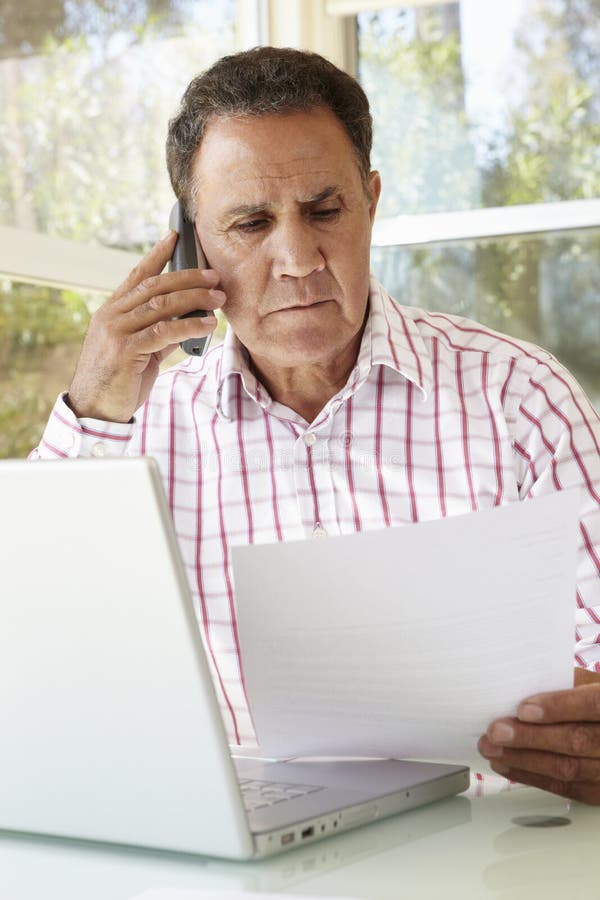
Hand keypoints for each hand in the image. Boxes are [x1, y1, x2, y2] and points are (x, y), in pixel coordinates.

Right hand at [68, 231, 223, 422]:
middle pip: (154, 286)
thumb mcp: (140, 352)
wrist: (94, 409)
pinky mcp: (125, 350)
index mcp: (112, 312)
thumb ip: (160, 334)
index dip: (157, 254)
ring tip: (218, 299)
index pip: (137, 275)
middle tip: (214, 277)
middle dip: (188, 278)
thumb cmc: (118, 381)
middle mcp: (112, 316)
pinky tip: (207, 326)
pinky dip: (189, 326)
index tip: (176, 236)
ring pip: (161, 305)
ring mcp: (117, 331)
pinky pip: (163, 332)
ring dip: (194, 299)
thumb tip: (189, 321)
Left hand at [478, 669, 599, 803]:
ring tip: (493, 750)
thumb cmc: (599, 703)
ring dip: (524, 760)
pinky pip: (566, 788)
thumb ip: (565, 681)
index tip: (524, 709)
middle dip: (531, 738)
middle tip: (496, 732)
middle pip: (577, 741)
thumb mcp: (592, 684)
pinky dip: (533, 777)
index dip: (558, 707)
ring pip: (569, 769)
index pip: (591, 705)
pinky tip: (508, 766)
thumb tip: (522, 682)